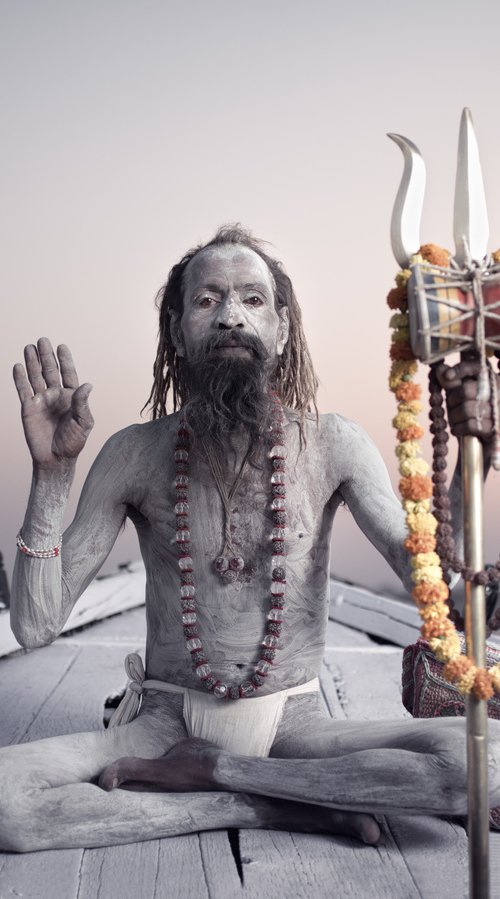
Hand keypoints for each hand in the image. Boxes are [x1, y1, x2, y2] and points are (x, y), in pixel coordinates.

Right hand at [13, 338, 93, 468]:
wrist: (55, 459)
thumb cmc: (73, 442)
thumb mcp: (83, 422)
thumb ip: (83, 403)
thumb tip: (88, 384)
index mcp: (72, 397)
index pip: (68, 373)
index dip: (65, 360)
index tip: (61, 346)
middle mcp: (56, 395)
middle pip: (50, 371)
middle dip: (46, 356)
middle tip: (42, 339)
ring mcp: (41, 400)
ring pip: (35, 377)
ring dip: (32, 362)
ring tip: (29, 347)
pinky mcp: (29, 408)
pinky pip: (23, 390)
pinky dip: (20, 378)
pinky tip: (18, 366)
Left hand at [435, 356, 497, 439]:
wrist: (483, 435)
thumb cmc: (470, 410)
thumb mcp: (460, 394)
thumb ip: (451, 383)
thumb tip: (440, 369)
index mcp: (489, 378)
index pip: (476, 367)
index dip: (460, 369)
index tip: (448, 375)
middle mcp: (496, 391)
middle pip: (466, 390)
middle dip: (452, 400)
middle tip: (452, 406)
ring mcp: (496, 410)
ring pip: (466, 409)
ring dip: (454, 416)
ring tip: (455, 419)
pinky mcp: (494, 428)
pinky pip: (470, 425)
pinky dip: (458, 428)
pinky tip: (458, 429)